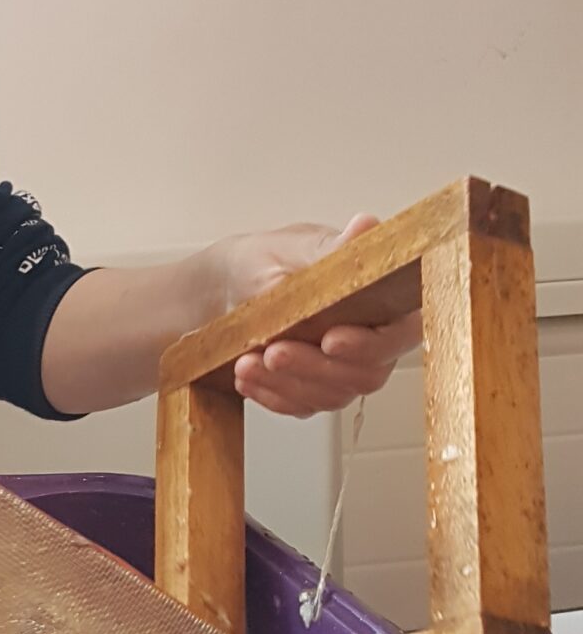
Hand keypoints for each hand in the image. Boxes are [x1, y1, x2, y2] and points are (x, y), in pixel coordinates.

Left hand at [217, 214, 421, 418]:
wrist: (232, 286)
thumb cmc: (271, 260)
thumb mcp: (299, 247)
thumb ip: (335, 250)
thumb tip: (365, 227)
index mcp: (386, 299)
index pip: (401, 332)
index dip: (370, 344)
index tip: (331, 339)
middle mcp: (375, 340)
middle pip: (366, 373)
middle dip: (315, 367)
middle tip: (275, 352)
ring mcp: (347, 370)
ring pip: (331, 394)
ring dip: (286, 383)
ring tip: (247, 362)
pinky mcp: (318, 390)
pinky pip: (302, 405)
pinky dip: (272, 395)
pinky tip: (247, 376)